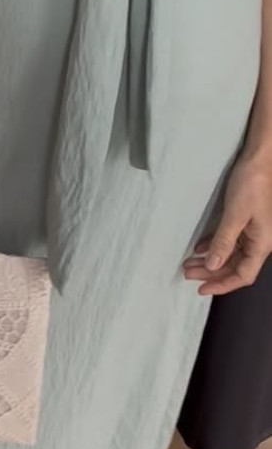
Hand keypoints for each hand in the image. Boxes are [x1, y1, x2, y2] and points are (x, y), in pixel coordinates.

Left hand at [183, 153, 271, 294]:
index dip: (222, 285)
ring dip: (210, 259)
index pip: (243, 275)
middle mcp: (260, 240)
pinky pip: (231, 239)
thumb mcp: (235, 215)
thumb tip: (213, 266)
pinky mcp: (246, 220)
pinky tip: (199, 247)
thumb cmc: (252, 184)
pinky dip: (215, 245)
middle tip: (186, 273)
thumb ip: (224, 241)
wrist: (261, 159)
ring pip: (231, 253)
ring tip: (188, 262)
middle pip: (235, 266)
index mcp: (262, 243)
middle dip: (211, 272)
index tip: (201, 289)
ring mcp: (253, 230)